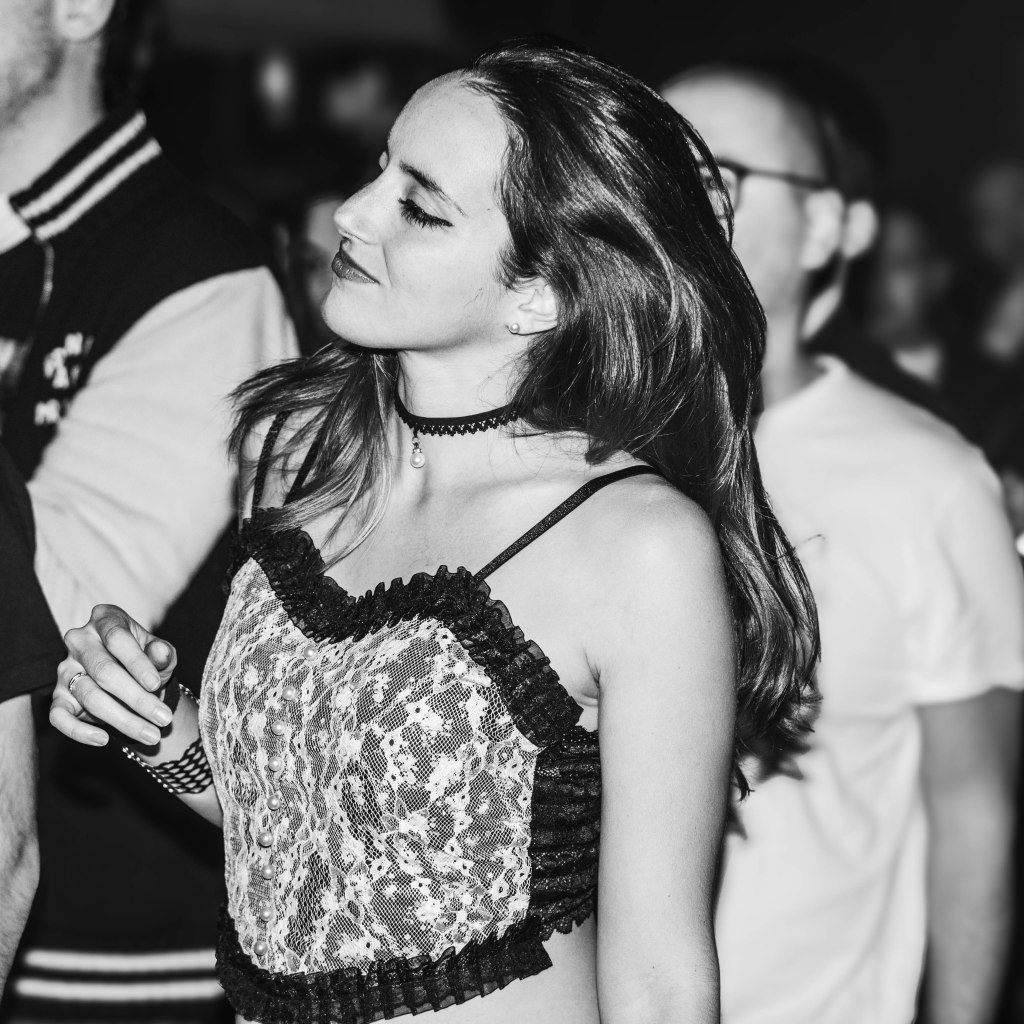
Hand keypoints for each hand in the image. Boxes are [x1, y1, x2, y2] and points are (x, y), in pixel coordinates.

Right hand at [49, 604, 177, 747]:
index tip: (156, 684)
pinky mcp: (57, 697)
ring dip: (124, 720)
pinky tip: (104, 739)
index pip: (117, 638)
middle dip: (137, 699)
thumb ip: (162, 653)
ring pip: (90, 696)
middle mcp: (79, 640)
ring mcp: (65, 669)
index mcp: (106, 619)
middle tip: (163, 719)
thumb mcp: (161, 654)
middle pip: (104, 671)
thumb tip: (161, 652)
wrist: (135, 680)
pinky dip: (79, 731)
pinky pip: (59, 717)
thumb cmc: (149, 661)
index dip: (137, 662)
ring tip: (152, 734)